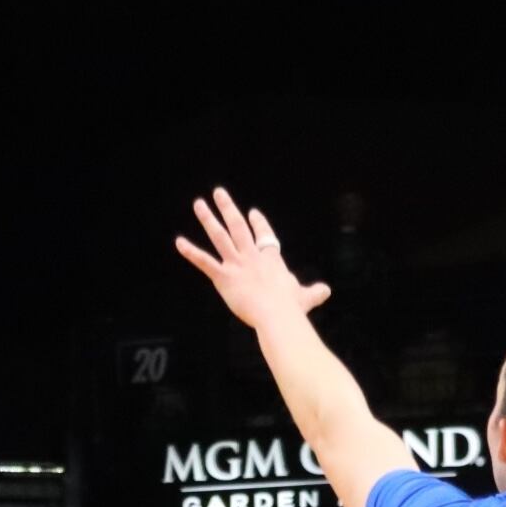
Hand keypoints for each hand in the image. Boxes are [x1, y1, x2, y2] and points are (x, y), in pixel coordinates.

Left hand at [173, 188, 330, 333]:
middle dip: (228, 208)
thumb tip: (326, 291)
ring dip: (208, 219)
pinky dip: (191, 252)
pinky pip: (205, 262)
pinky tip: (179, 242)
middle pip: (238, 226)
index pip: (264, 236)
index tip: (252, 213)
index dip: (258, 224)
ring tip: (198, 204)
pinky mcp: (224, 277)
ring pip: (220, 236)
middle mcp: (252, 256)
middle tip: (218, 192)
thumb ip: (314, 292)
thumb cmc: (292, 308)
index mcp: (271, 259)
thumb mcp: (305, 297)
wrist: (278, 314)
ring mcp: (237, 265)